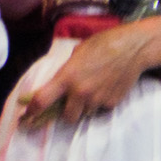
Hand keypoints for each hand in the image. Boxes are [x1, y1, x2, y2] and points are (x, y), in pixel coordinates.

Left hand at [17, 19, 160, 124]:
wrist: (134, 48)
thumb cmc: (103, 44)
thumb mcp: (77, 53)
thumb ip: (66, 71)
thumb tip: (57, 84)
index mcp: (67, 77)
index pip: (42, 100)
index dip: (32, 111)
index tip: (27, 116)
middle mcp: (80, 92)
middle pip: (67, 117)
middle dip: (68, 112)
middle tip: (72, 102)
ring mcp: (97, 99)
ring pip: (86, 113)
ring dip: (86, 107)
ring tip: (94, 90)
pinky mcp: (112, 103)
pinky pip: (102, 109)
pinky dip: (101, 102)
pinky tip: (107, 87)